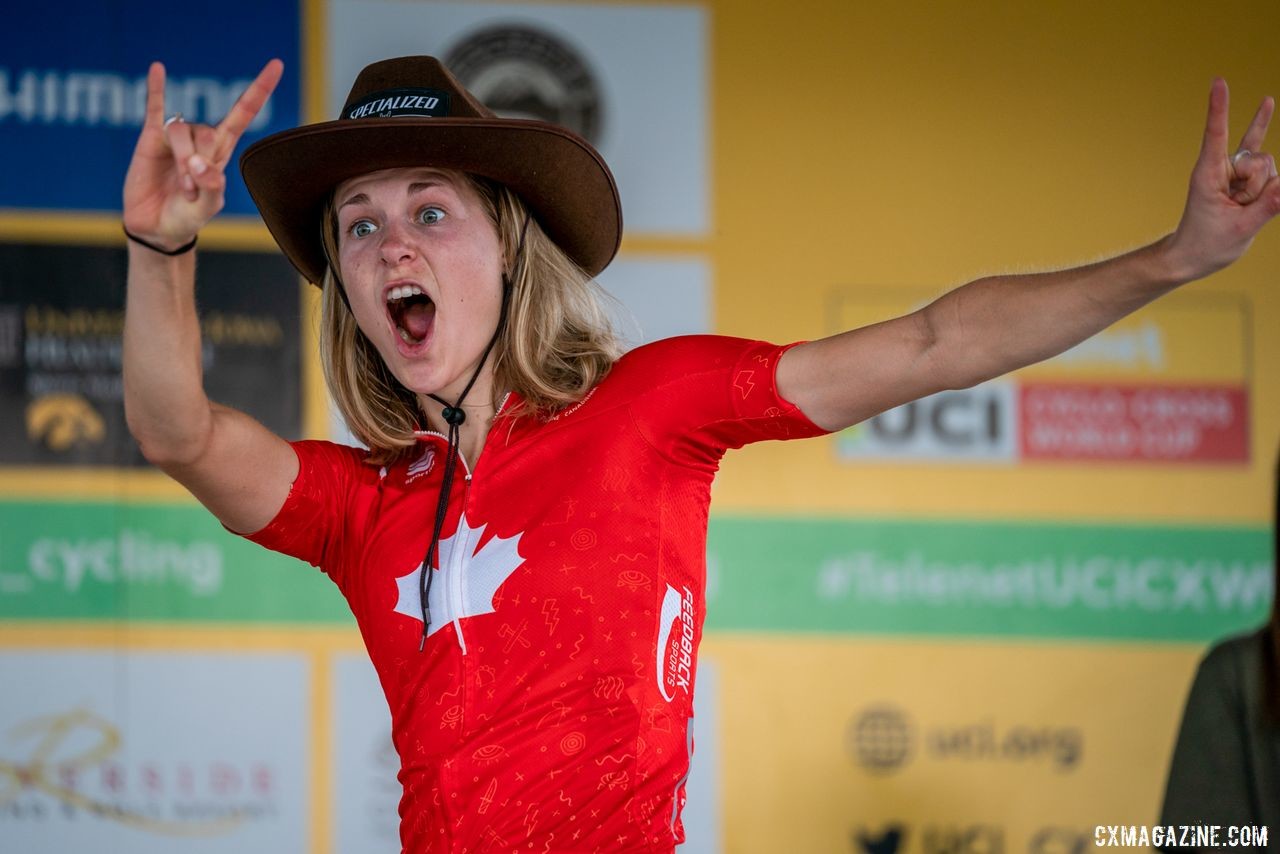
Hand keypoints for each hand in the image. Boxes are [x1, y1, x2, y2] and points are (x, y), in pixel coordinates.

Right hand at [122, 59, 283, 250]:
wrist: (157, 228)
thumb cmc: (186, 217)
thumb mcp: (206, 209)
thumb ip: (210, 187)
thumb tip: (201, 165)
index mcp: (221, 152)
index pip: (243, 114)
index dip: (259, 90)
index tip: (277, 65)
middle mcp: (201, 139)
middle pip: (206, 131)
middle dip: (198, 162)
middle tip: (192, 189)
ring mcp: (175, 137)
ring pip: (181, 130)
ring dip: (180, 160)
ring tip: (181, 185)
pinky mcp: (150, 139)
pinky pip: (154, 107)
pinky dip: (156, 88)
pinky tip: (158, 67)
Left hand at [1166, 78, 1278, 280]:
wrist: (1192, 256)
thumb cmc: (1207, 244)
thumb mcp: (1240, 229)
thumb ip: (1268, 206)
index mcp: (1208, 175)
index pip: (1216, 134)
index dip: (1220, 108)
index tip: (1219, 81)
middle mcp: (1221, 167)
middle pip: (1260, 159)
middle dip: (1260, 185)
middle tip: (1239, 208)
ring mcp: (1232, 172)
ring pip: (1268, 167)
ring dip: (1263, 191)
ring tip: (1241, 208)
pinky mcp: (1243, 178)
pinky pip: (1262, 153)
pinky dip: (1263, 125)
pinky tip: (1266, 102)